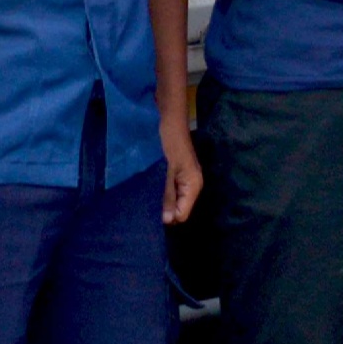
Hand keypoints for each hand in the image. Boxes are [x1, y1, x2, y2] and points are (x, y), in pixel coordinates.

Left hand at [160, 109, 202, 225]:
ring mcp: (187, 181)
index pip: (183, 214)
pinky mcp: (180, 176)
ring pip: (176, 201)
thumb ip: (168, 195)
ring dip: (164, 202)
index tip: (152, 214)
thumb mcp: (168, 172)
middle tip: (148, 208)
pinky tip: (154, 191)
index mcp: (194, 186)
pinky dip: (165, 193)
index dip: (169, 216)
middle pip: (181, 209)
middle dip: (167, 210)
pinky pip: (174, 192)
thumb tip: (168, 221)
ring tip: (149, 201)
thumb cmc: (172, 144)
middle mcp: (194, 186)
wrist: (172, 123)